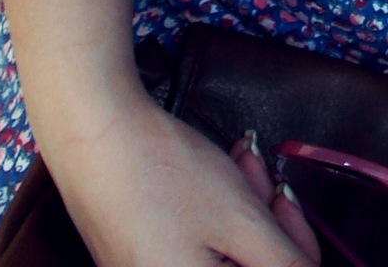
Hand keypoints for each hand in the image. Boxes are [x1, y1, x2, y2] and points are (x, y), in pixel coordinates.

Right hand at [49, 91, 319, 266]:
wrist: (90, 133)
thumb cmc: (163, 176)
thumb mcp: (242, 220)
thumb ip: (283, 262)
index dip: (296, 240)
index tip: (288, 197)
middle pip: (248, 266)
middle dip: (265, 217)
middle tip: (261, 170)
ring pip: (225, 253)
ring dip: (244, 208)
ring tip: (239, 160)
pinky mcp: (140, 261)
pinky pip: (196, 245)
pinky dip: (217, 212)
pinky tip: (217, 172)